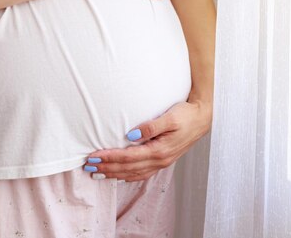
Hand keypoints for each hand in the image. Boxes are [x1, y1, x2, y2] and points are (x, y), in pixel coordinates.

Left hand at [83, 99, 212, 181]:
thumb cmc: (186, 115)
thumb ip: (151, 126)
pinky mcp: (163, 161)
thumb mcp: (170, 117)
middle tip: (88, 166)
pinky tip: (118, 175)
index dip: (110, 158)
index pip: (128, 157)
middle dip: (107, 168)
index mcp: (160, 150)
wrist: (202, 119)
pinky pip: (142, 173)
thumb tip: (131, 134)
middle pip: (128, 168)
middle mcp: (160, 160)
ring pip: (133, 174)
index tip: (93, 156)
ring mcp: (162, 163)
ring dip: (114, 174)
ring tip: (97, 173)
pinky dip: (127, 176)